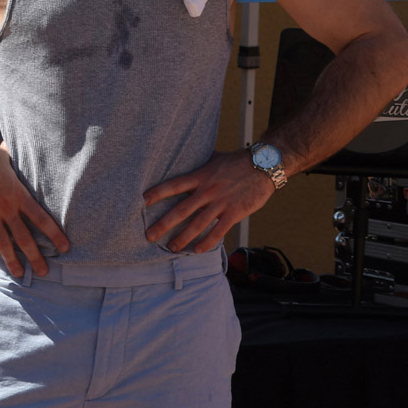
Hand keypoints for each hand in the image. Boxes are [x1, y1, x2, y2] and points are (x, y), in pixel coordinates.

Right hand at [0, 142, 68, 276]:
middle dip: (35, 257)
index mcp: (19, 195)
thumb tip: (28, 151)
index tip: (64, 247)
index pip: (41, 219)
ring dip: (12, 260)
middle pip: (24, 238)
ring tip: (19, 273)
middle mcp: (6, 208)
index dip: (54, 235)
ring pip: (3, 243)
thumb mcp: (10, 159)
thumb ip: (20, 164)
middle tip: (43, 272)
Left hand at [143, 150, 273, 252]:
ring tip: (171, 248)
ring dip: (183, 238)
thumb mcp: (215, 158)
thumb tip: (185, 157)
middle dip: (163, 224)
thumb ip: (199, 162)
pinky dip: (207, 242)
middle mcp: (208, 190)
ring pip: (198, 224)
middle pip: (181, 210)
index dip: (157, 193)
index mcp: (201, 176)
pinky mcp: (235, 213)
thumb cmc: (238, 161)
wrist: (265, 165)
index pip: (174, 185)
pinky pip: (219, 231)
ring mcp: (221, 203)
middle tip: (149, 235)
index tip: (142, 201)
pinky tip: (197, 250)